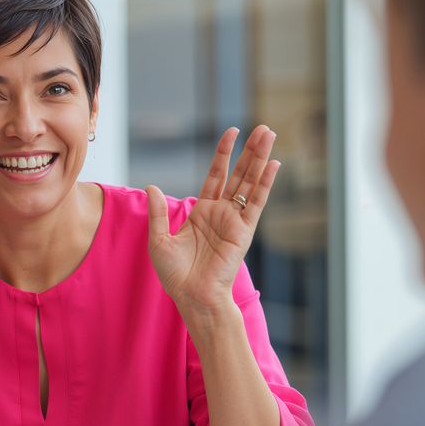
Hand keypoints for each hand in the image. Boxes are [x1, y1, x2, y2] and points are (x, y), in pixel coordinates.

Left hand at [147, 126, 279, 316]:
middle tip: (263, 129)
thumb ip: (158, 213)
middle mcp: (222, 213)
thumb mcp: (159, 240)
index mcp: (202, 212)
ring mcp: (234, 220)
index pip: (217, 175)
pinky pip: (256, 203)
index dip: (224, 153)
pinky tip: (273, 165)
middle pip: (239, 174)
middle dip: (250, 151)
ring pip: (250, 183)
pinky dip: (265, 183)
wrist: (192, 297)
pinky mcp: (244, 231)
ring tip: (270, 135)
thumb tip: (151, 187)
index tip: (232, 132)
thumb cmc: (176, 275)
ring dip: (260, 159)